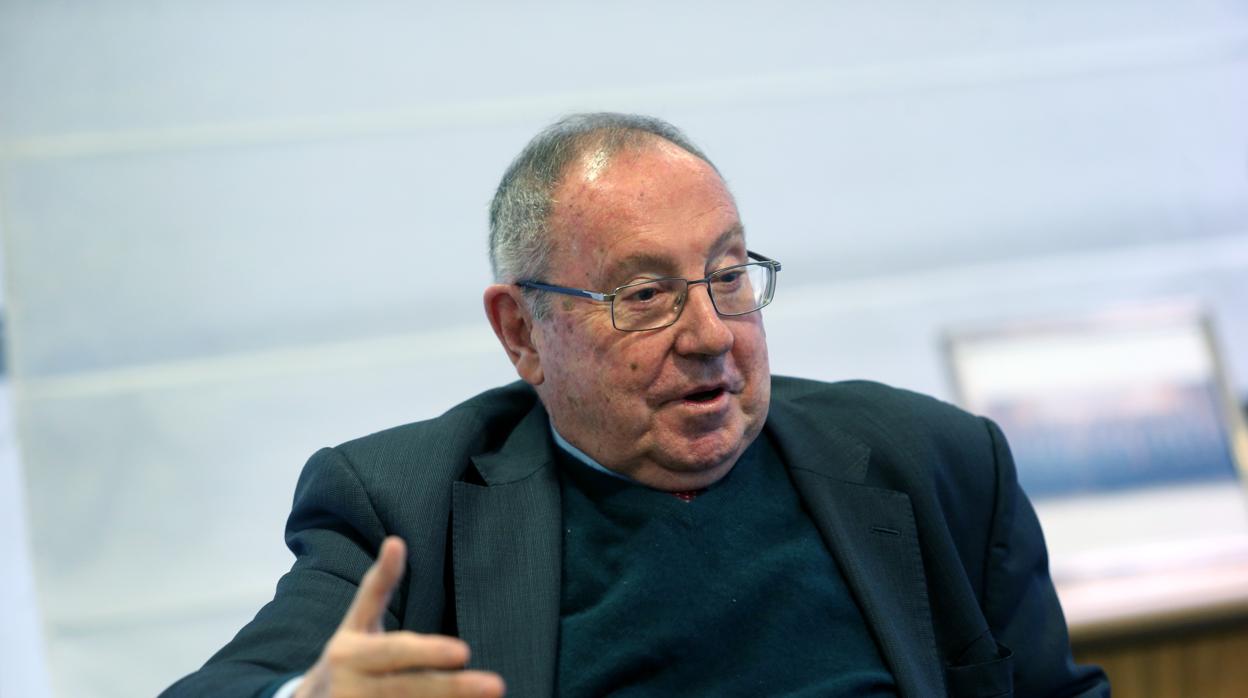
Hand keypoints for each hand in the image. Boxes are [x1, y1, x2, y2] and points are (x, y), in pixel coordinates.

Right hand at [296, 536, 504, 696]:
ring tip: (488, 697)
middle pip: (408, 689)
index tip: (465, 651)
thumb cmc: (346, 657)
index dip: (428, 653)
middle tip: (495, 685)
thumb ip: (378, 586)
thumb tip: (396, 541)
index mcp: (349, 653)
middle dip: (452, 688)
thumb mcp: (356, 621)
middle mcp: (351, 688)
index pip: (394, 652)